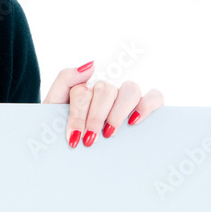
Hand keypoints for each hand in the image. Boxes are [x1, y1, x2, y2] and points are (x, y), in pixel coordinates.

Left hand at [42, 60, 163, 147]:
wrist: (67, 147)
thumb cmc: (65, 127)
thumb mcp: (55, 105)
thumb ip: (65, 80)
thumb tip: (91, 65)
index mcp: (84, 87)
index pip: (83, 90)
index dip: (78, 115)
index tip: (74, 137)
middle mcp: (107, 89)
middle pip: (105, 90)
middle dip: (95, 117)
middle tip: (90, 139)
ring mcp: (126, 97)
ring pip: (130, 89)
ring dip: (118, 112)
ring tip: (110, 133)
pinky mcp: (145, 106)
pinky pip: (155, 96)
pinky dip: (147, 105)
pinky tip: (134, 121)